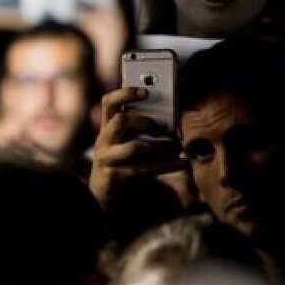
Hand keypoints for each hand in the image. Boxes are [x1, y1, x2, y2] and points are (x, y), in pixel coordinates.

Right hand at [90, 87, 187, 209]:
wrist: (107, 193)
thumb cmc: (124, 161)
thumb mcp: (127, 141)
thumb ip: (140, 128)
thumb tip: (170, 118)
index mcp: (107, 127)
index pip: (109, 103)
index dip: (125, 94)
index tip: (146, 92)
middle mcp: (103, 140)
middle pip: (120, 121)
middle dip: (145, 121)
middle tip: (162, 127)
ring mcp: (106, 159)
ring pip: (134, 147)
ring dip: (160, 146)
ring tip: (176, 146)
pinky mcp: (114, 177)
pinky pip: (143, 169)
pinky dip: (166, 165)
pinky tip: (181, 163)